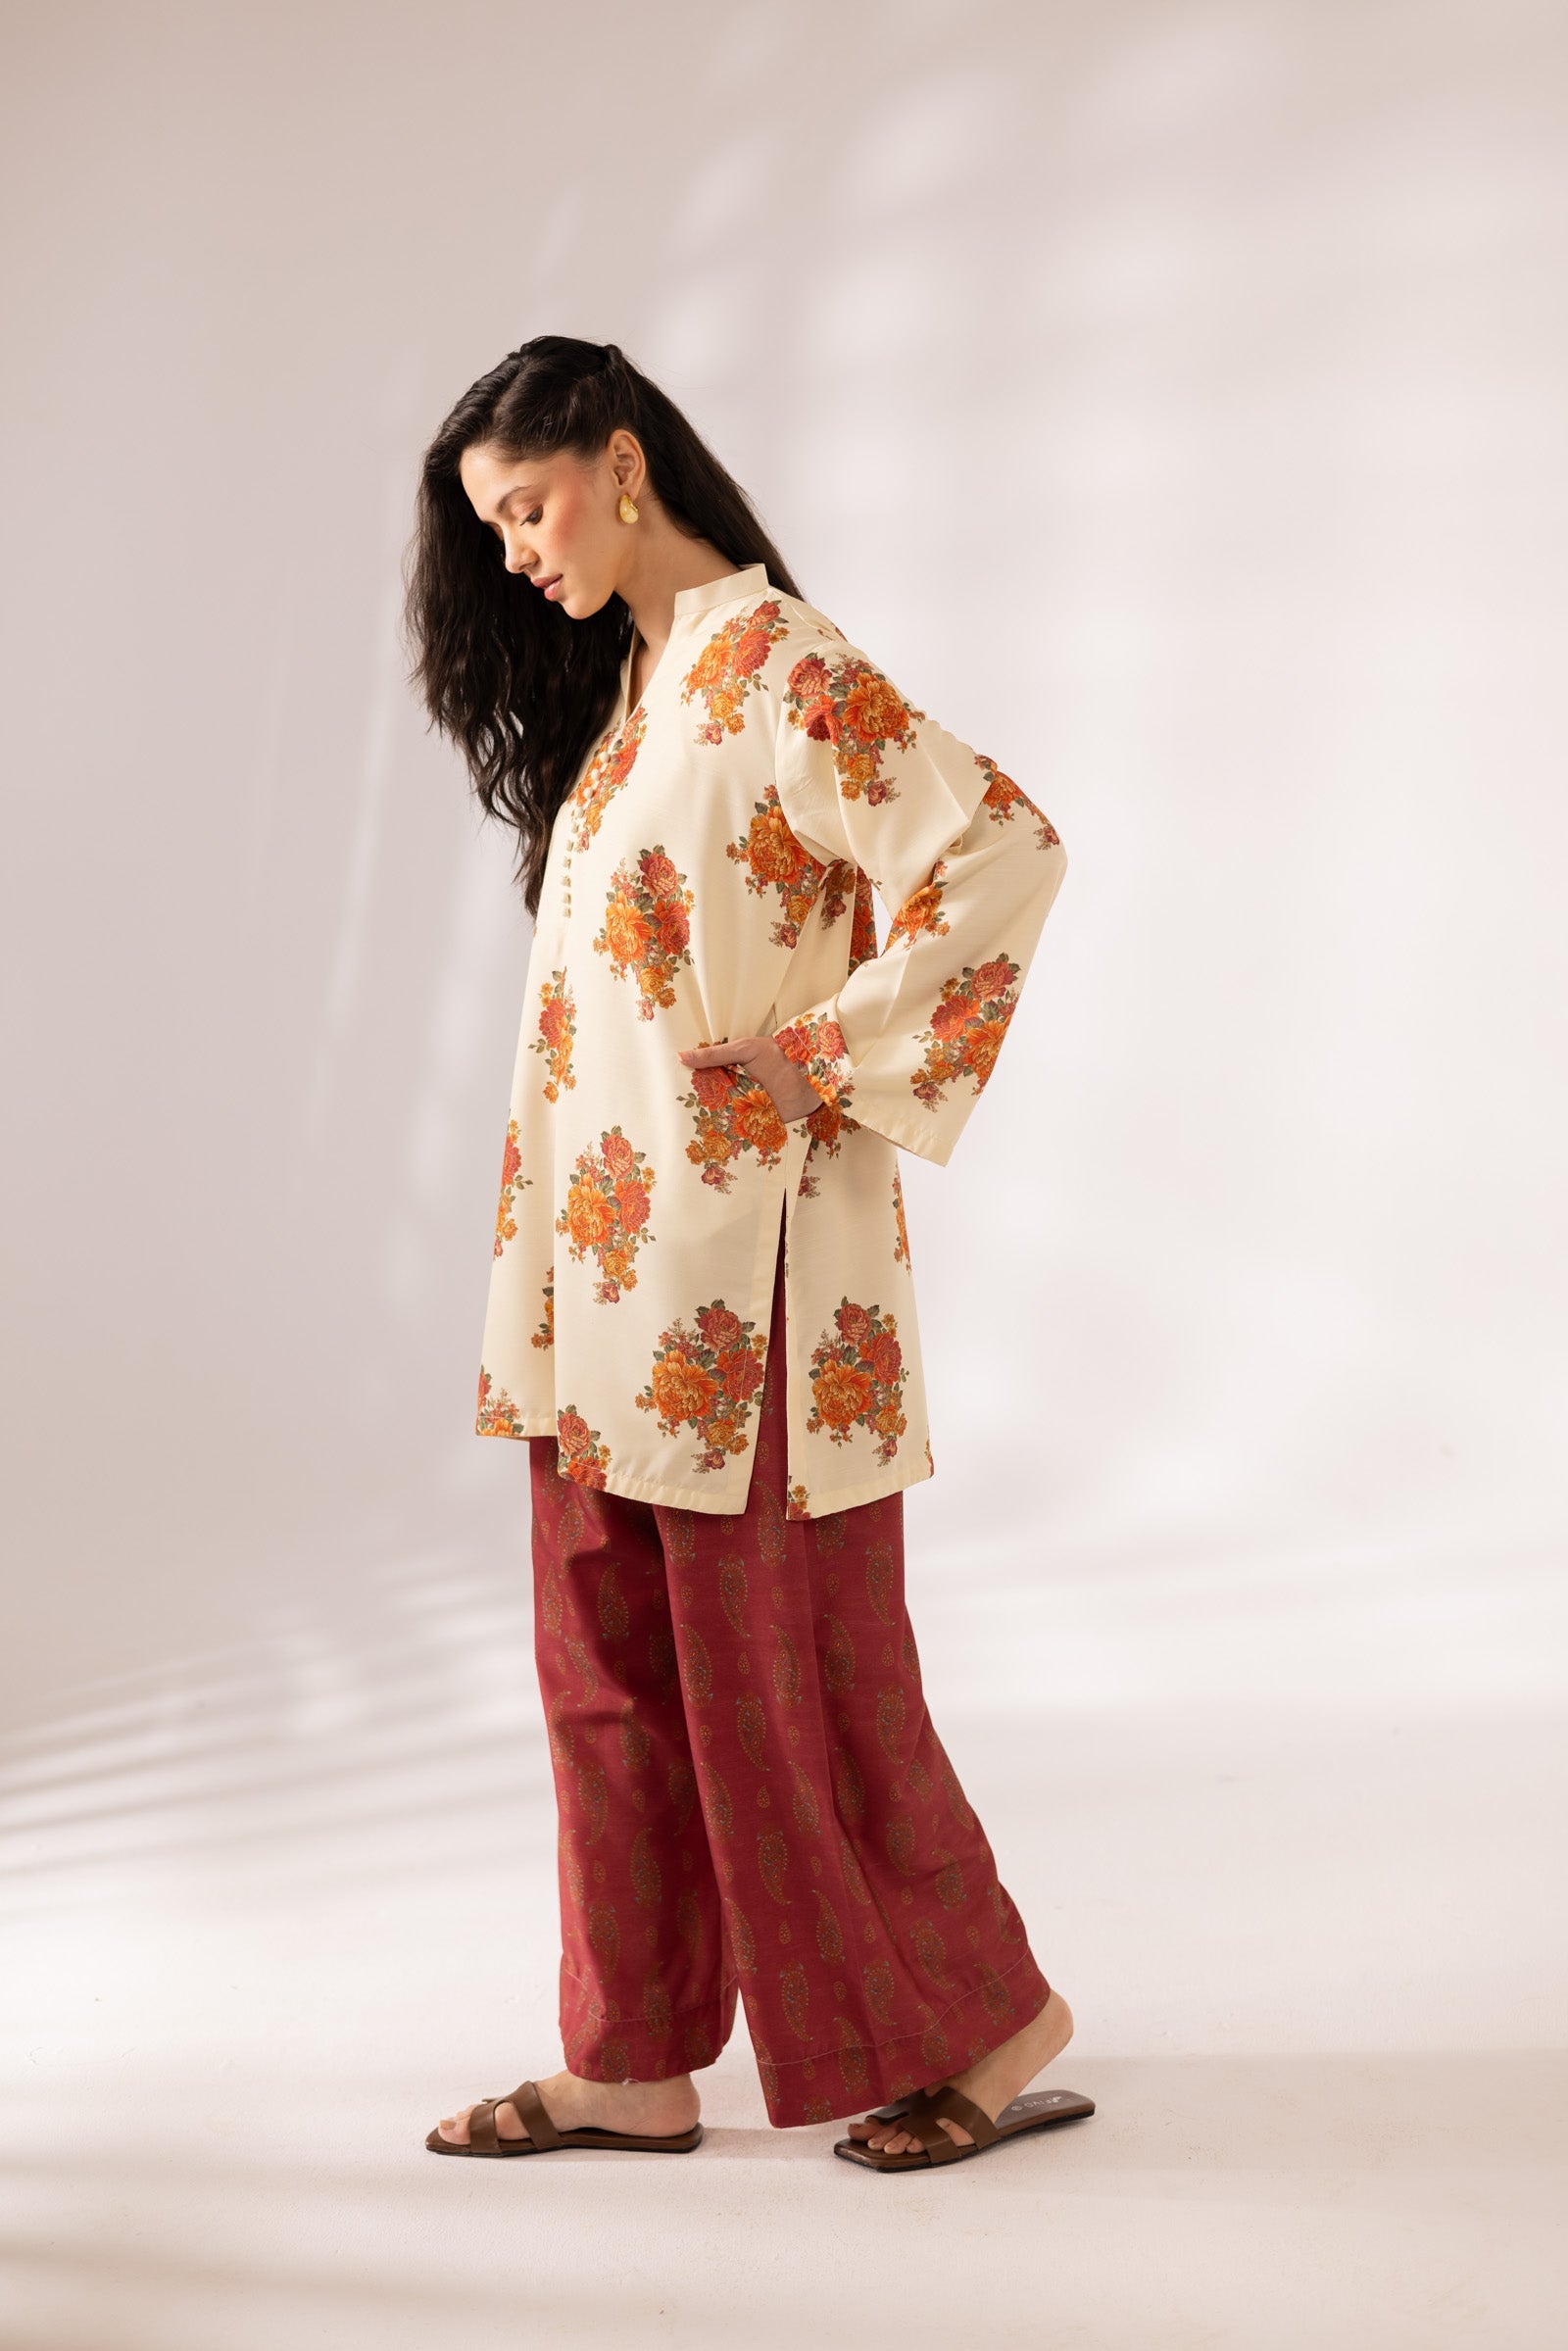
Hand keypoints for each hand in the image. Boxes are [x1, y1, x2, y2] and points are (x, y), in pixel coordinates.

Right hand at [677, 1034, 824, 1122]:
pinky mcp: (756, 1124)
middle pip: (710, 1101)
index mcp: (731, 1071)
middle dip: (694, 1108)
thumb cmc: (777, 1056)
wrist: (809, 1077)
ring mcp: (744, 1108)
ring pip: (720, 1117)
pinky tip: (706, 1141)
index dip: (688, 1084)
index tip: (666, 1089)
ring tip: (681, 1130)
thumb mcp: (743, 1050)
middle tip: (669, 1113)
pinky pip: (738, 1131)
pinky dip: (726, 1135)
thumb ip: (714, 1054)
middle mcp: (735, 1090)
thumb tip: (681, 1056)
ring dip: (707, 1123)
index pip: (704, 1080)